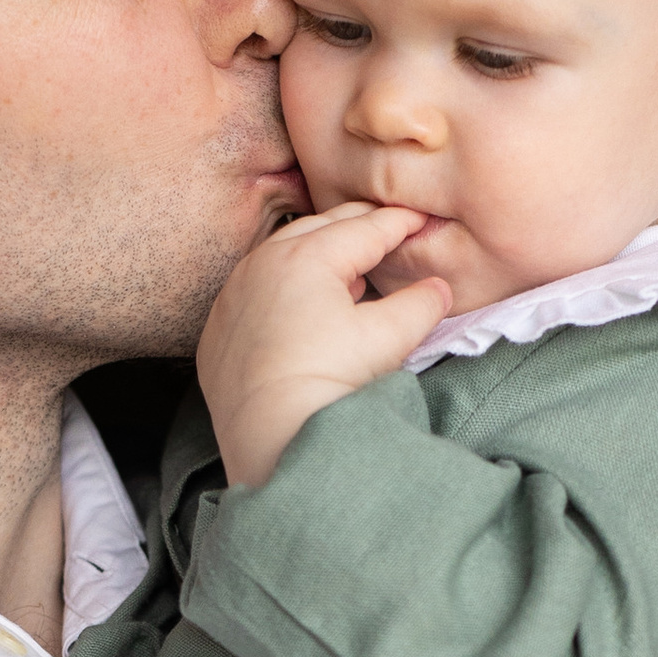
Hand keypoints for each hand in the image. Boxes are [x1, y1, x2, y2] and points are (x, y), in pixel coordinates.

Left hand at [197, 199, 450, 490]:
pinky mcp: (219, 328)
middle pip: (320, 229)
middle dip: (357, 225)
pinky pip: (254, 289)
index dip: (397, 222)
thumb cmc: (329, 383)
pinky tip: (302, 305)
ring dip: (317, 253)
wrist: (270, 438)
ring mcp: (234, 294)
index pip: (364, 229)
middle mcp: (262, 264)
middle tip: (387, 226)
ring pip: (281, 255)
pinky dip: (282, 285)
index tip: (419, 218)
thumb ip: (420, 304)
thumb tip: (438, 289)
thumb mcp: (388, 338)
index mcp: (307, 257)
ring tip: (348, 268)